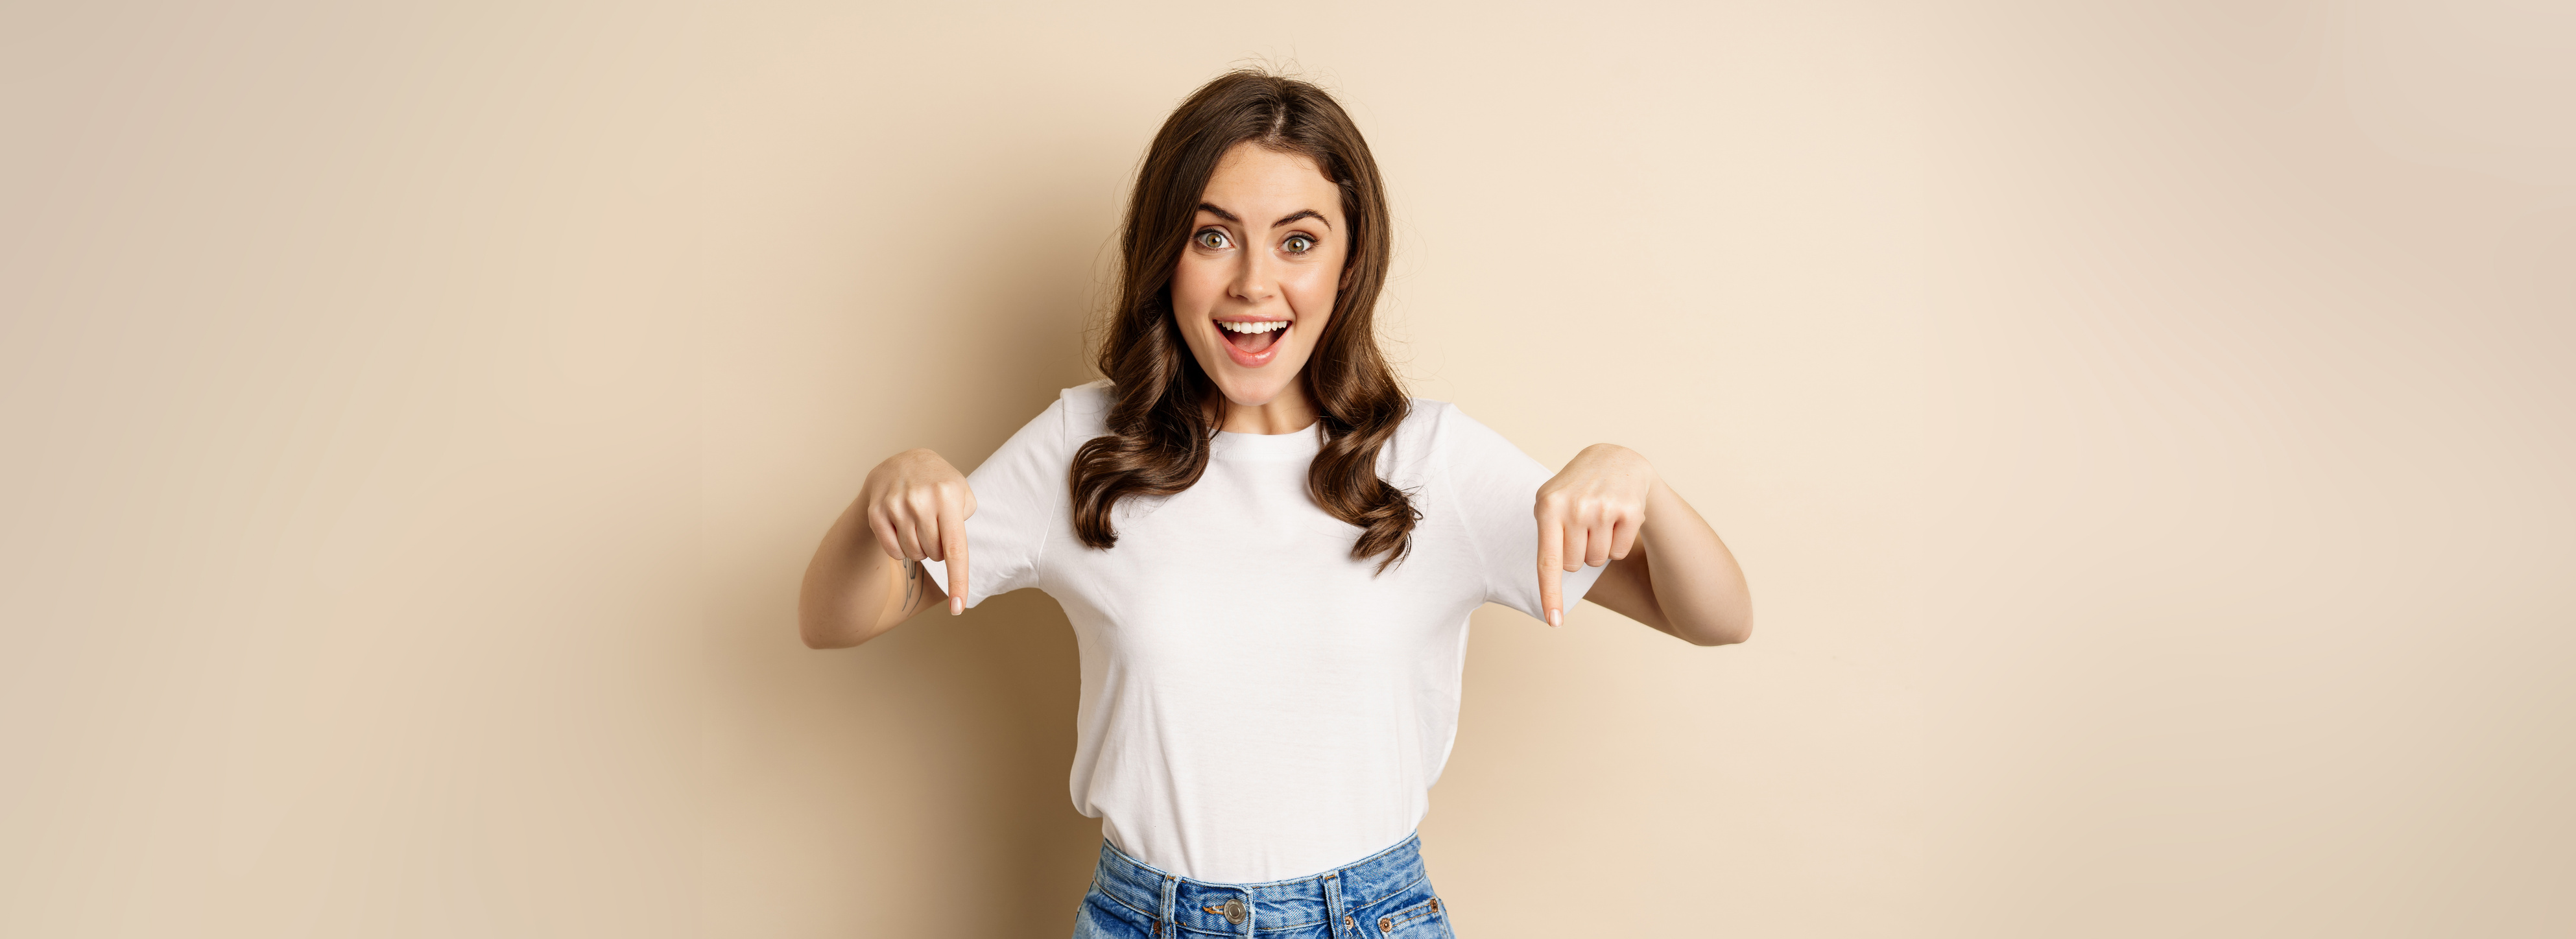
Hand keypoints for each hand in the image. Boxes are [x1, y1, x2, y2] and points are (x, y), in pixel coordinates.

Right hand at [861, 448, 974, 614]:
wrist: (902, 462)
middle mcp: (921, 500)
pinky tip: (902, 529)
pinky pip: (893, 551)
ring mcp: (896, 505)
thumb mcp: (961, 491)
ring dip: (920, 549)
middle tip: (934, 527)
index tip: (958, 609)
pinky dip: (900, 549)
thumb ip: (965, 519)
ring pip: (913, 554)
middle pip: (934, 554)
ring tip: (919, 526)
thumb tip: (955, 553)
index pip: (955, 548)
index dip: (958, 581)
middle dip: (938, 549)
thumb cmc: (939, 484)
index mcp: (948, 496)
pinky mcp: (876, 511)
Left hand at [1535, 443, 1656, 626]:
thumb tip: (1552, 583)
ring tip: (1598, 518)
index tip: (1554, 622)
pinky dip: (1617, 543)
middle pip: (1573, 565)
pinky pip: (1619, 553)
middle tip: (1581, 525)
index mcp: (1548, 506)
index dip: (1550, 595)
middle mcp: (1575, 507)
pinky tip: (1616, 518)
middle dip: (1577, 552)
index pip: (1548, 562)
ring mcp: (1604, 508)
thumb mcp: (1550, 502)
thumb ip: (1546, 537)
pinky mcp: (1630, 511)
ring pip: (1597, 561)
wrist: (1615, 459)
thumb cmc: (1575, 490)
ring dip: (1598, 547)